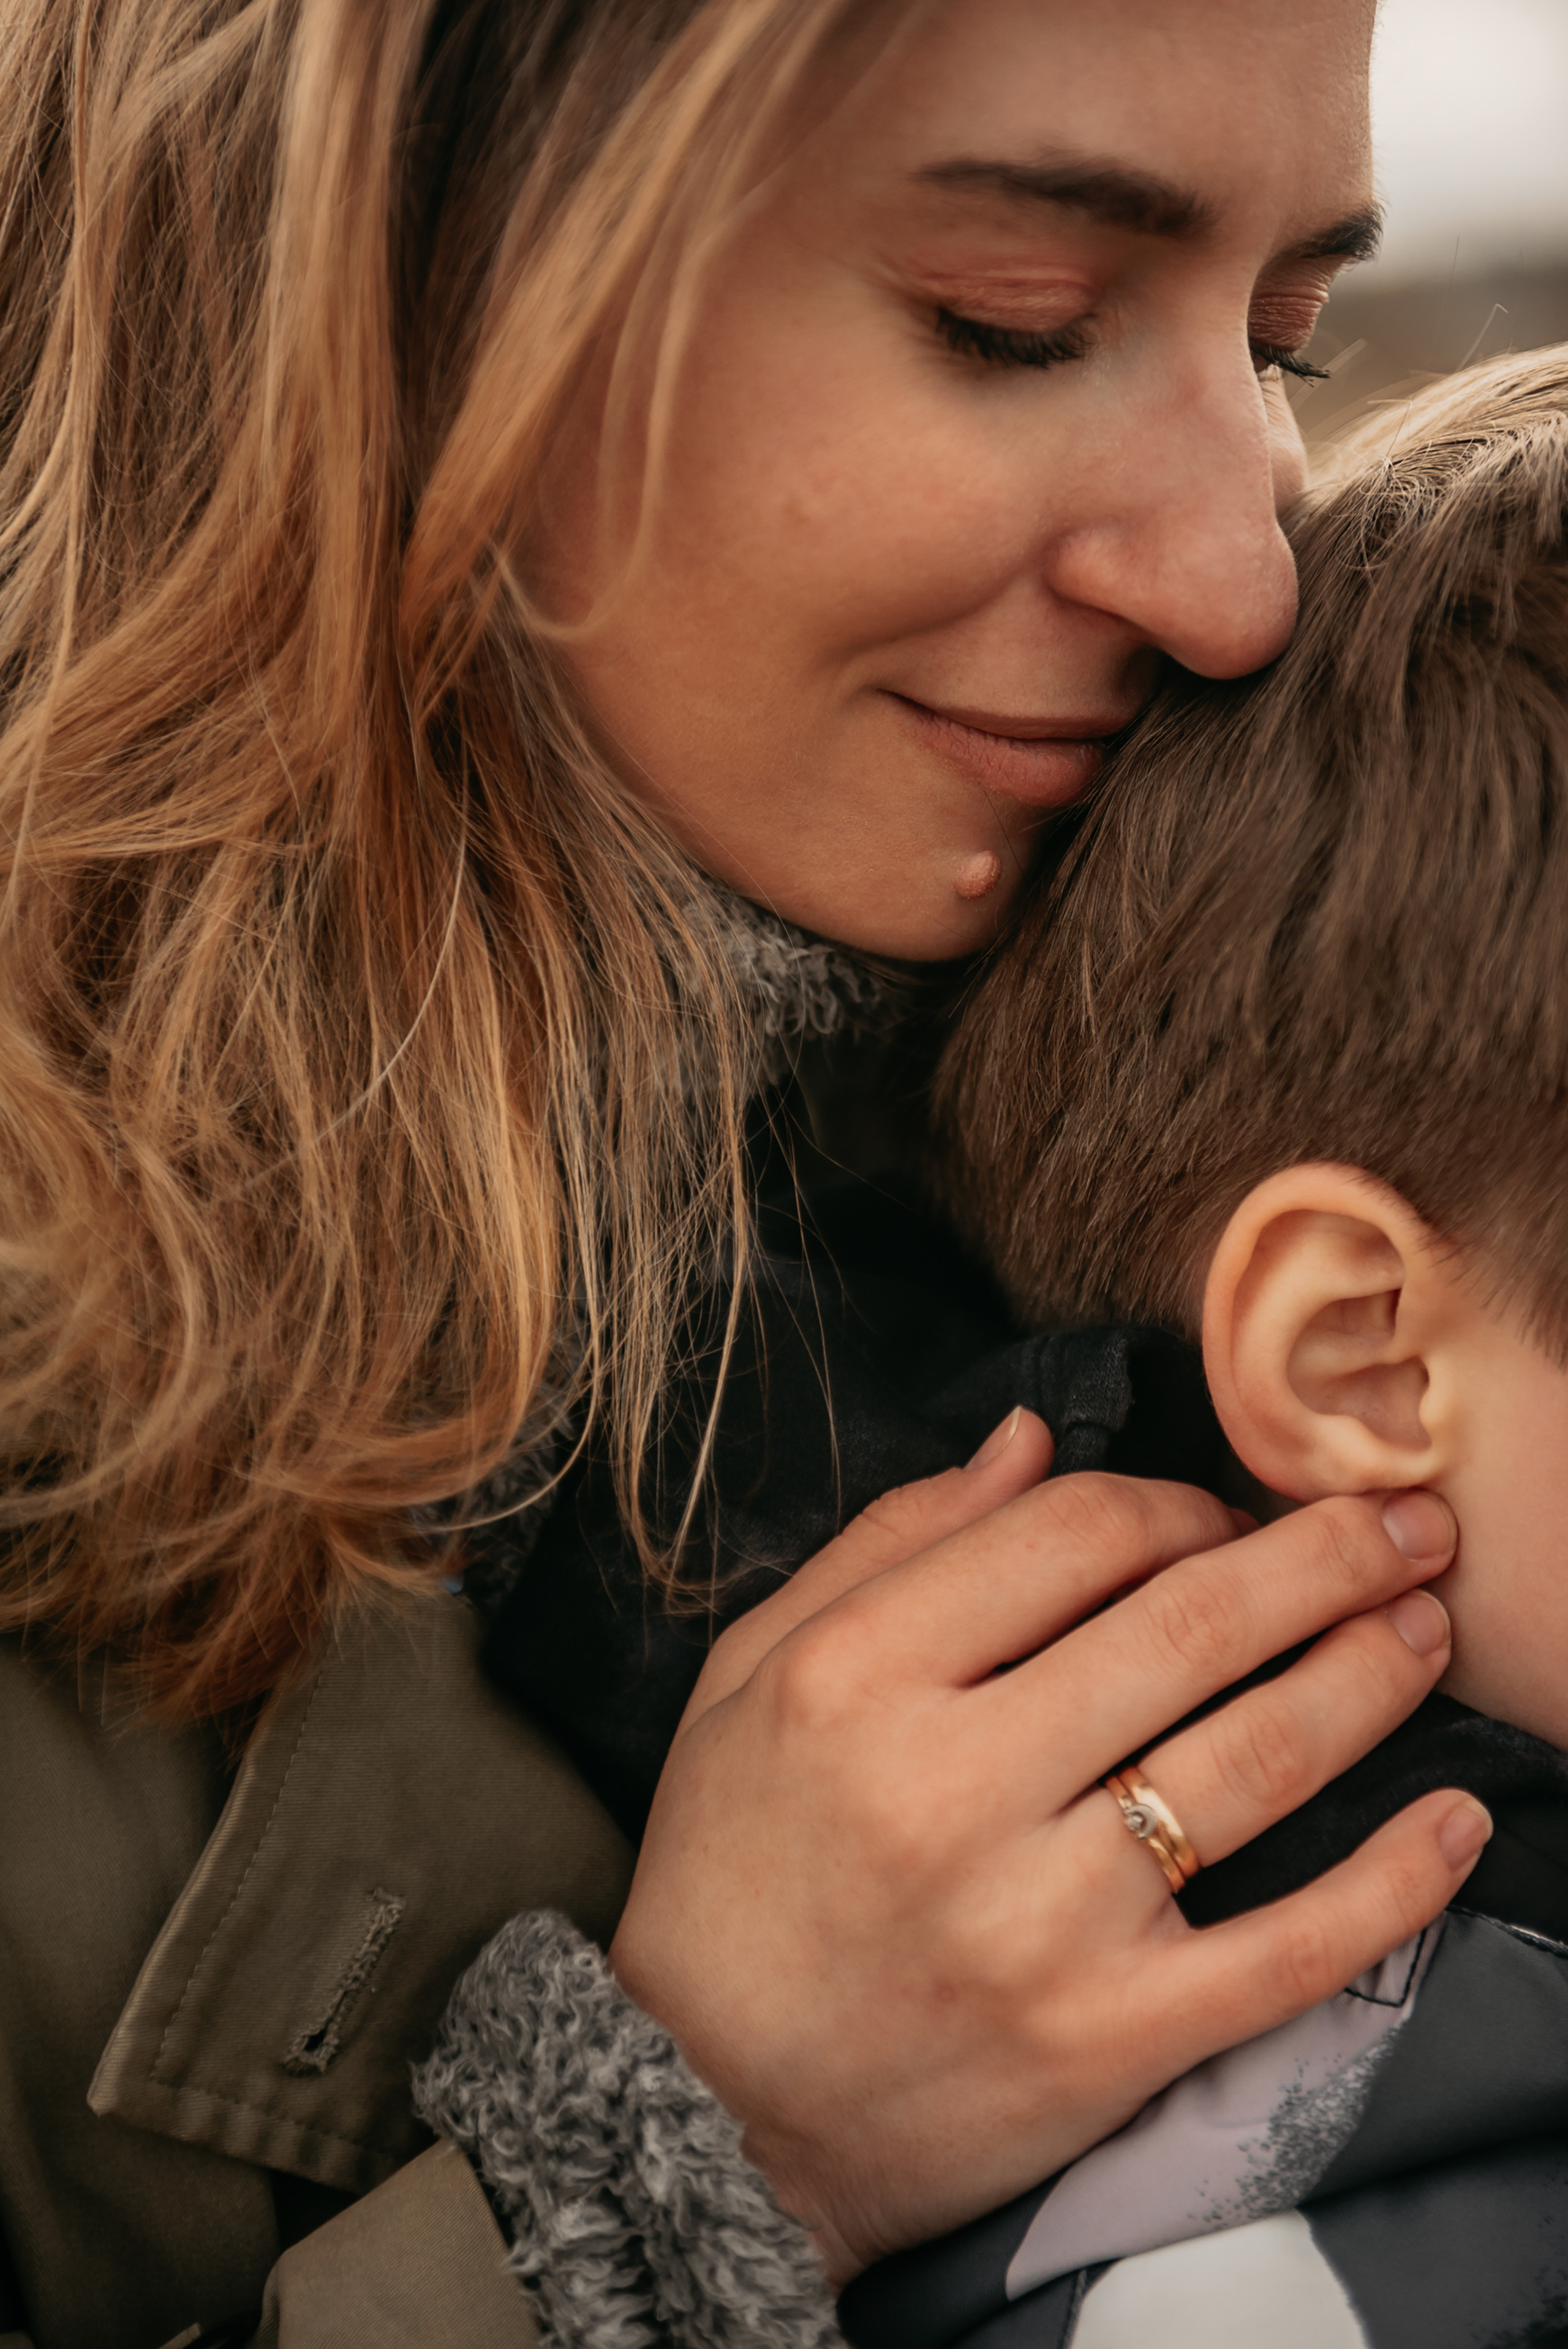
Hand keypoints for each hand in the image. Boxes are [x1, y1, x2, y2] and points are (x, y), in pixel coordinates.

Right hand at [608, 1412, 1480, 2283]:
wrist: (711, 2107)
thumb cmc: (732, 1867)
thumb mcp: (751, 1673)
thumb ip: (889, 1542)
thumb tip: (1029, 1439)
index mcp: (859, 1676)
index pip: (1075, 1534)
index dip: (1176, 1501)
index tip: (1219, 1514)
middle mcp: (952, 1784)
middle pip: (1189, 1623)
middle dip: (1323, 1556)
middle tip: (1405, 1525)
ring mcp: (1040, 1919)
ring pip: (1256, 1756)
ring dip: (1371, 1673)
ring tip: (1430, 1624)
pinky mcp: (1108, 2038)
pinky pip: (1290, 1947)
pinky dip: (1394, 1879)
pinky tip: (1457, 1822)